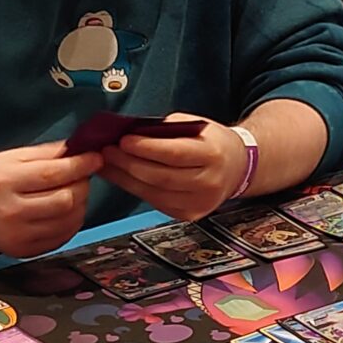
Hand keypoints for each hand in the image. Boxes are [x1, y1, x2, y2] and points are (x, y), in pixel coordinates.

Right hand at [0, 142, 101, 257]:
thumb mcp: (11, 158)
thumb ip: (47, 153)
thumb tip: (81, 149)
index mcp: (5, 182)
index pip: (53, 175)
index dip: (80, 166)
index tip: (95, 158)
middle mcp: (10, 211)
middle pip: (66, 200)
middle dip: (81, 185)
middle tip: (80, 176)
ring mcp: (18, 235)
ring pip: (70, 220)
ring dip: (80, 205)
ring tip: (72, 192)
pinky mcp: (25, 251)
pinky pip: (64, 237)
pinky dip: (72, 222)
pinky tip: (64, 211)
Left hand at [98, 112, 248, 221]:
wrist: (236, 168)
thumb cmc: (212, 144)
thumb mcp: (194, 126)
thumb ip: (165, 130)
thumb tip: (129, 133)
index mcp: (212, 155)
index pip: (174, 154)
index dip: (145, 149)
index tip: (122, 141)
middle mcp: (208, 183)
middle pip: (161, 177)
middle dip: (128, 164)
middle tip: (106, 152)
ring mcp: (199, 203)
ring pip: (154, 193)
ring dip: (126, 179)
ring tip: (108, 165)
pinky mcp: (189, 215)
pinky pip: (156, 203)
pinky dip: (136, 190)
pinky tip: (123, 178)